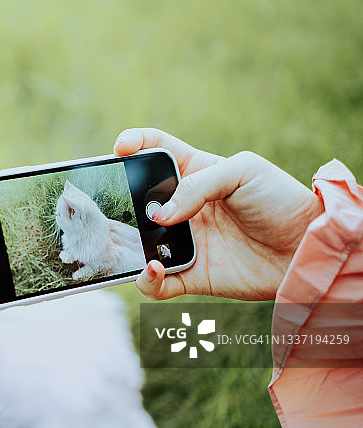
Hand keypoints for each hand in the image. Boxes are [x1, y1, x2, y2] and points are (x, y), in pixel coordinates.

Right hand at [114, 128, 322, 300]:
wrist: (306, 247)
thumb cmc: (280, 200)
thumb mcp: (243, 171)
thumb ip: (198, 185)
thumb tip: (160, 217)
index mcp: (195, 172)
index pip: (156, 149)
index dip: (134, 143)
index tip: (120, 149)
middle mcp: (183, 206)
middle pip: (137, 199)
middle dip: (120, 199)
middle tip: (119, 202)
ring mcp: (184, 240)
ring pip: (140, 242)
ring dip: (128, 243)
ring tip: (132, 241)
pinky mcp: (190, 274)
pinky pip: (157, 283)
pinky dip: (147, 281)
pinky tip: (155, 270)